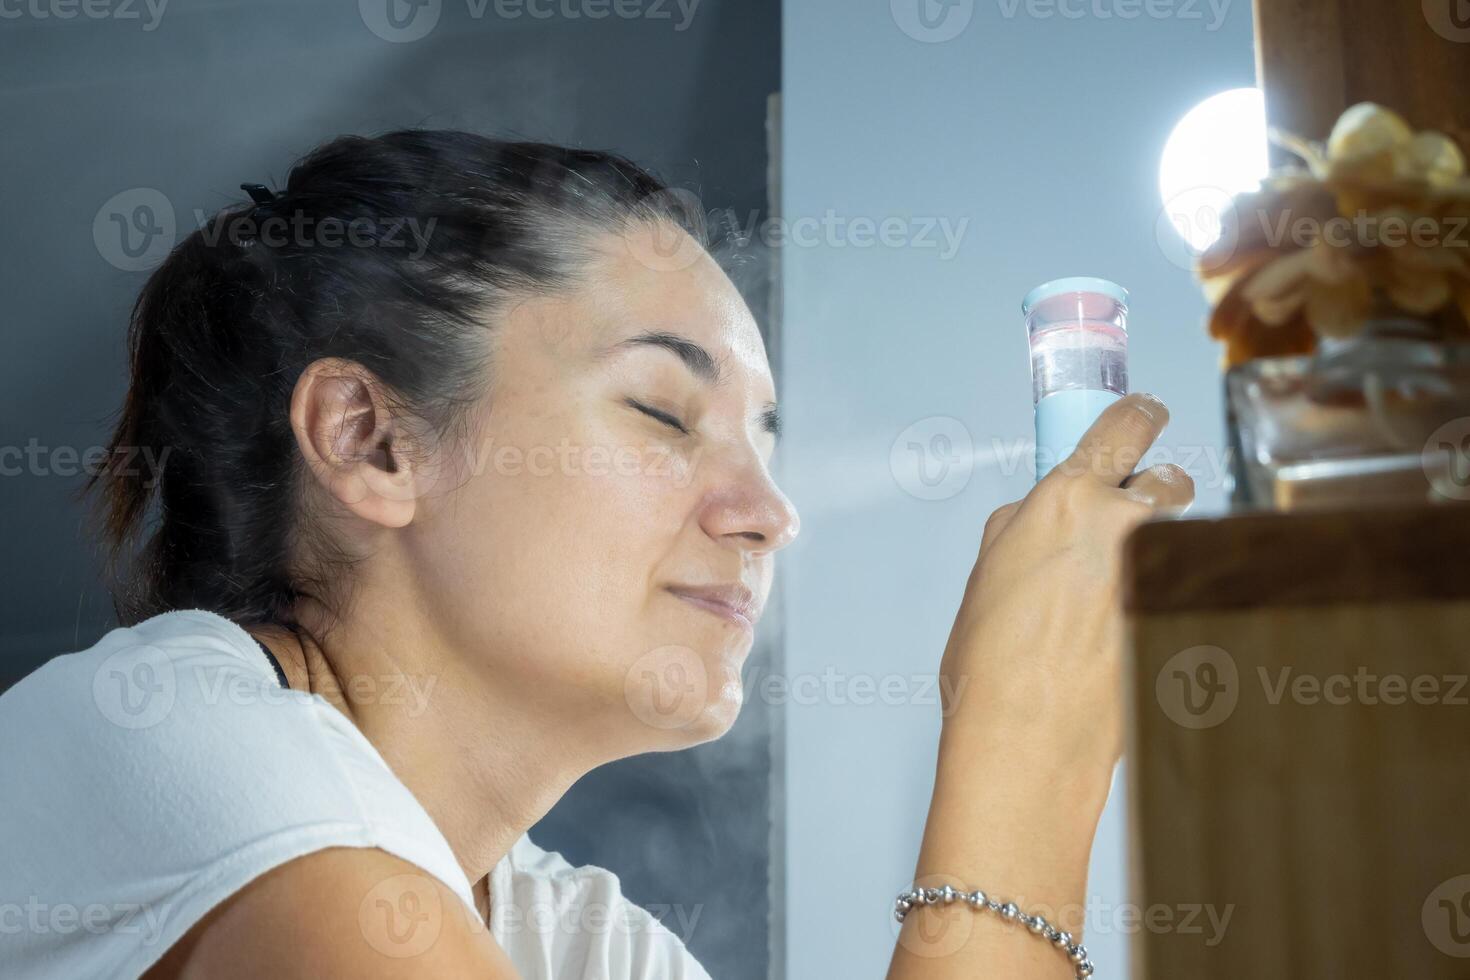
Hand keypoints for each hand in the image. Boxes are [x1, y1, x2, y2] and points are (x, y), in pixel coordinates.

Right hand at [938, 392, 1193, 767]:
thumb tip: (1041, 515)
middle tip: (1120, 532)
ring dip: (1160, 552)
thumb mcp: (987, 573)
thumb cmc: (992, 667)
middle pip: (1167, 482)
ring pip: (1182, 538)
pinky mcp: (1188, 617)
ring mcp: (1164, 574)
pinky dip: (1164, 604)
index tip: (1144, 415)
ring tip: (1117, 599)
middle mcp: (1125, 525)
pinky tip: (1124, 641)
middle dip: (1150, 499)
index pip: (1125, 423)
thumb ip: (1022, 527)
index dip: (1137, 415)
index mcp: (1068, 500)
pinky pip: (1184, 591)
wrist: (1029, 739)